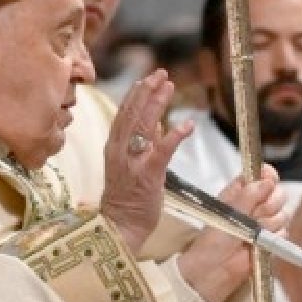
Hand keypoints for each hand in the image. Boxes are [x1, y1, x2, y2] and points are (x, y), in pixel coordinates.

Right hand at [101, 70, 193, 254]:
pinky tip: (187, 124)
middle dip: (146, 91)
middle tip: (160, 73)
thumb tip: (155, 119)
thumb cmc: (127, 197)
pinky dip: (174, 136)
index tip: (147, 78)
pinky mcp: (147, 176)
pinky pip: (161, 152)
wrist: (118, 227)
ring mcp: (132, 163)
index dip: (135, 94)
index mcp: (114, 147)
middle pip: (131, 114)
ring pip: (143, 127)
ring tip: (168, 86)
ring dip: (156, 104)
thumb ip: (142, 142)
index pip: (123, 114)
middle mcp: (119, 151)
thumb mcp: (130, 164)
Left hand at [176, 170, 284, 301]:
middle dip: (270, 203)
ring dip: (269, 223)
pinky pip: (284, 232)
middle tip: (254, 215)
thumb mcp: (228, 212)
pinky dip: (274, 238)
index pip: (262, 175)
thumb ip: (249, 195)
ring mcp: (264, 223)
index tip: (269, 180)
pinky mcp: (272, 240)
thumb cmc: (213, 240)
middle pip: (278, 192)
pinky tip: (259, 243)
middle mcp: (254, 205)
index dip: (268, 176)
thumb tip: (268, 181)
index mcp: (240, 192)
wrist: (213, 271)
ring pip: (283, 213)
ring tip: (252, 234)